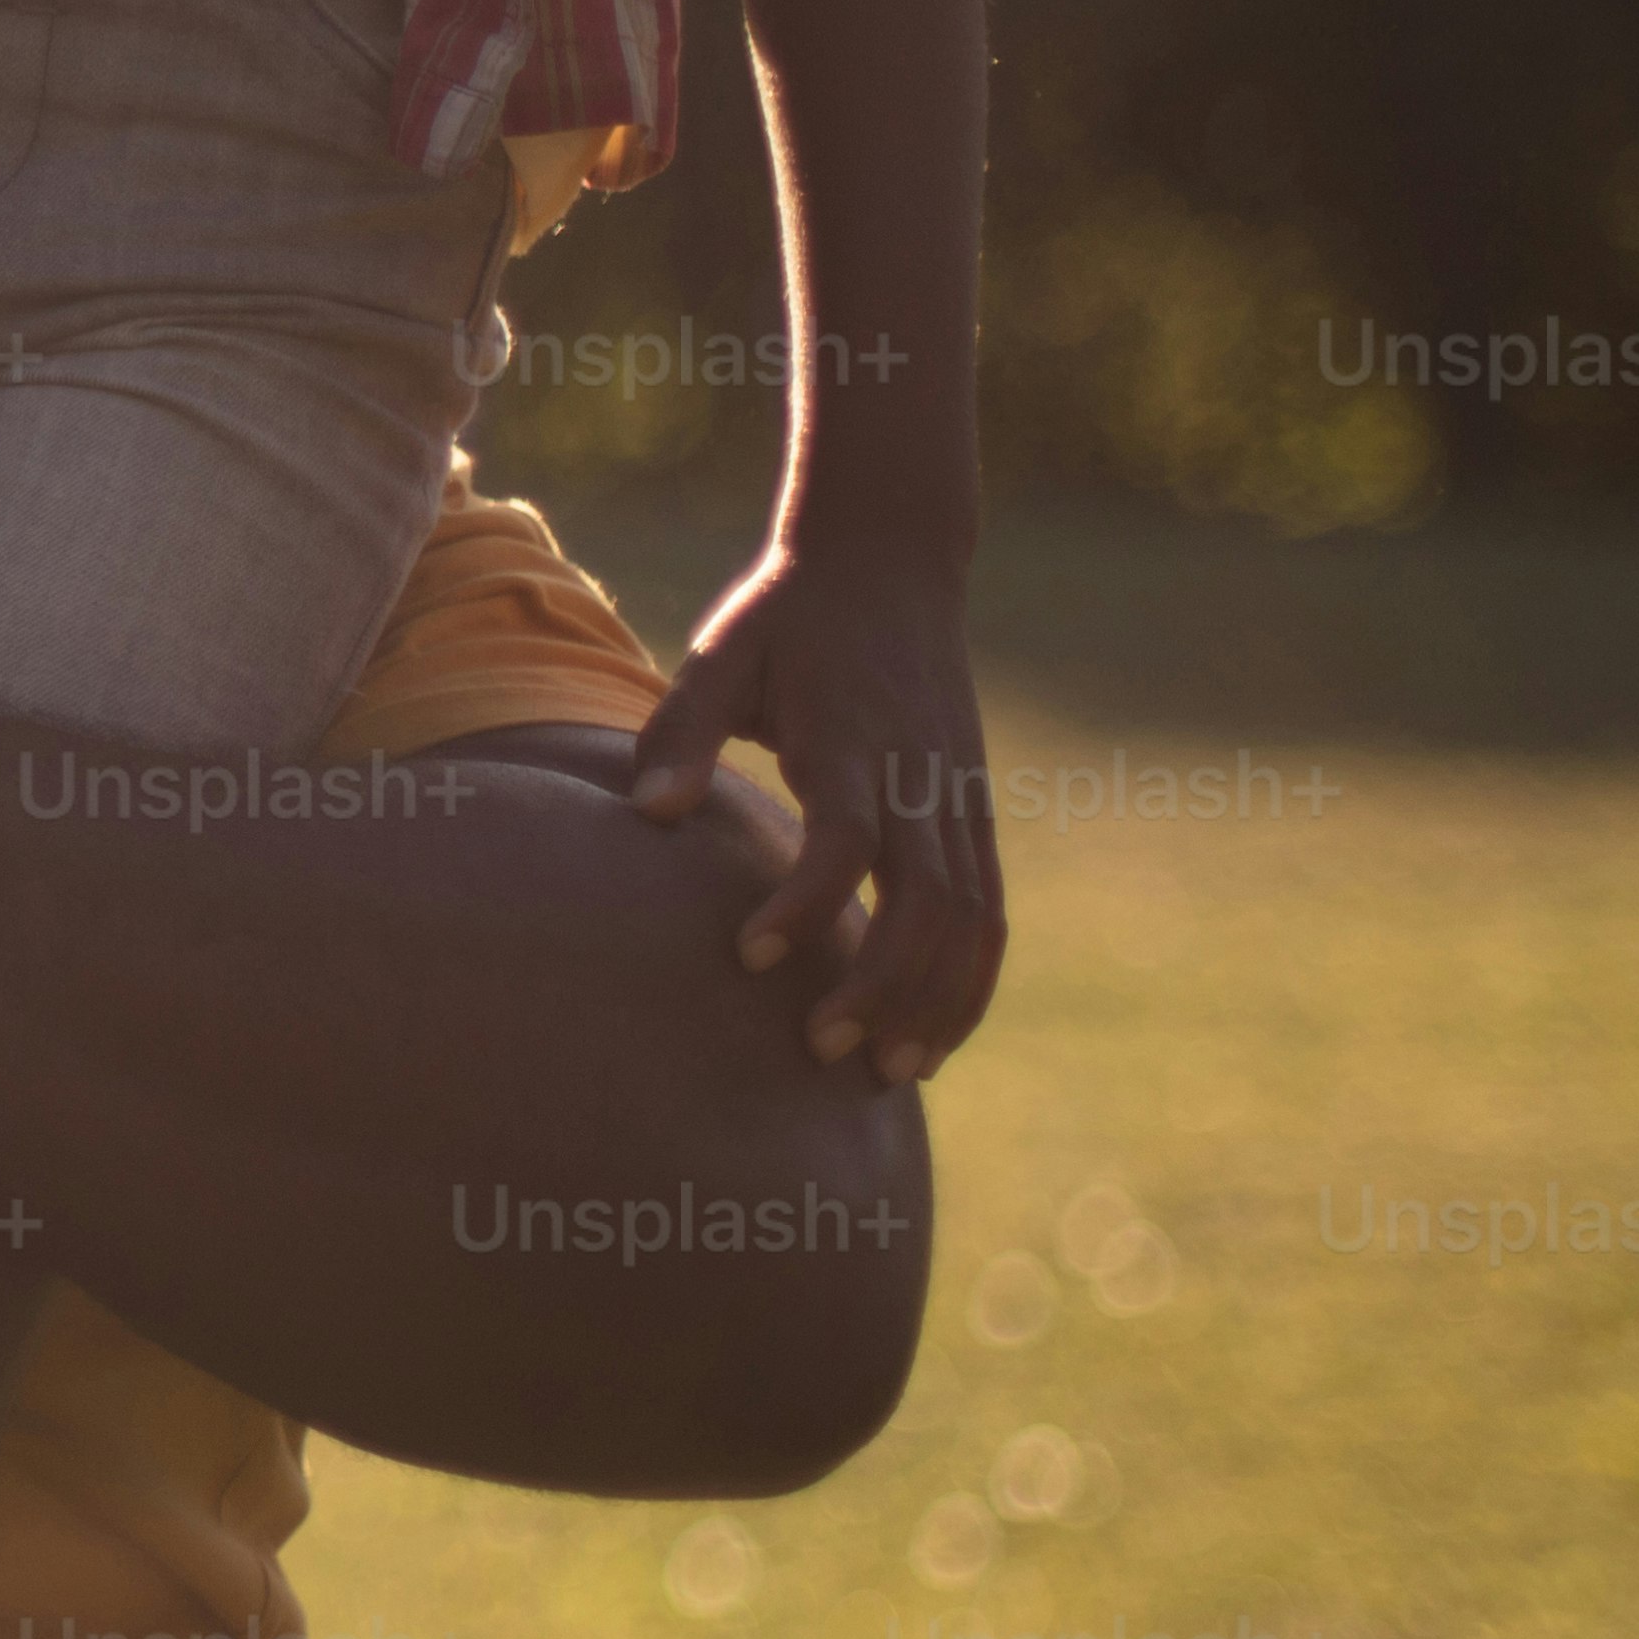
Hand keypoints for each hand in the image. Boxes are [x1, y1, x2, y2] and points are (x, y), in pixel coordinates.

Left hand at [625, 532, 1003, 1081]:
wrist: (890, 562)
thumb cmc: (785, 617)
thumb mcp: (720, 655)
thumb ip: (681, 734)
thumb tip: (647, 816)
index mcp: (853, 737)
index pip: (847, 838)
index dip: (807, 903)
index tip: (748, 956)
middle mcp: (921, 774)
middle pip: (926, 900)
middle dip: (880, 984)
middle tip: (819, 1053)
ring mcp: (961, 797)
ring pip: (975, 919)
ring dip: (937, 1001)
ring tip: (888, 1076)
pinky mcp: (978, 811)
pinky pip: (991, 911)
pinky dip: (970, 979)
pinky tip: (933, 1036)